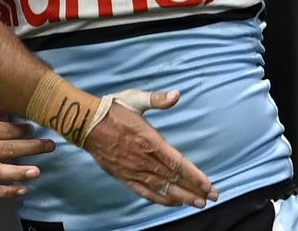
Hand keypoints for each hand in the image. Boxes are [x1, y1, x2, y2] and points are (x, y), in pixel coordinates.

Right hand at [0, 101, 54, 198]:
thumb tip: (21, 101)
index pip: (1, 131)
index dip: (20, 130)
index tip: (33, 128)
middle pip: (4, 150)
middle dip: (30, 148)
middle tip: (49, 146)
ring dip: (19, 173)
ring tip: (37, 171)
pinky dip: (8, 192)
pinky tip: (24, 189)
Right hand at [82, 89, 216, 208]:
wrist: (85, 122)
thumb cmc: (112, 109)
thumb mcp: (136, 99)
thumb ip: (158, 99)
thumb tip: (176, 95)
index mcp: (151, 141)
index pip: (178, 164)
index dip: (195, 177)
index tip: (209, 186)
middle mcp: (145, 159)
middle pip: (174, 179)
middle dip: (194, 190)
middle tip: (211, 198)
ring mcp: (134, 170)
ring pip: (162, 188)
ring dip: (181, 196)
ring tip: (197, 203)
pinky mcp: (124, 176)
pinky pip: (145, 192)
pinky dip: (160, 199)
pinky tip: (172, 202)